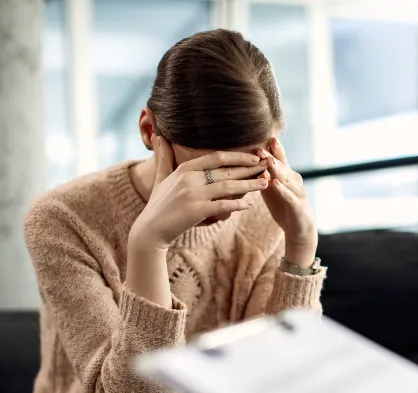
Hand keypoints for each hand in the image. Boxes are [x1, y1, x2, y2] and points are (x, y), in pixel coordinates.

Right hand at [130, 135, 267, 250]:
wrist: (150, 231)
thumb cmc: (158, 205)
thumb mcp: (161, 178)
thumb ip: (164, 158)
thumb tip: (160, 136)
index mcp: (185, 169)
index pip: (216, 157)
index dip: (237, 156)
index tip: (254, 156)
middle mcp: (190, 179)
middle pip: (226, 170)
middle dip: (249, 168)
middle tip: (267, 166)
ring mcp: (193, 194)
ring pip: (228, 186)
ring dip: (249, 184)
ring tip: (265, 182)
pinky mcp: (197, 211)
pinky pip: (223, 205)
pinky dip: (238, 204)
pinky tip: (250, 204)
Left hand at [258, 138, 317, 267]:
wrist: (299, 229)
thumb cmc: (283, 206)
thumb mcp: (270, 190)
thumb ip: (263, 176)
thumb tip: (249, 163)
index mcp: (286, 175)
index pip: (279, 159)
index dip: (272, 149)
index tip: (263, 137)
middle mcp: (294, 180)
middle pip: (283, 166)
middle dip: (272, 156)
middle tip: (262, 146)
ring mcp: (297, 192)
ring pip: (287, 179)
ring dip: (278, 169)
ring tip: (268, 160)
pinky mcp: (298, 206)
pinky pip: (289, 196)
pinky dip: (282, 190)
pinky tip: (275, 183)